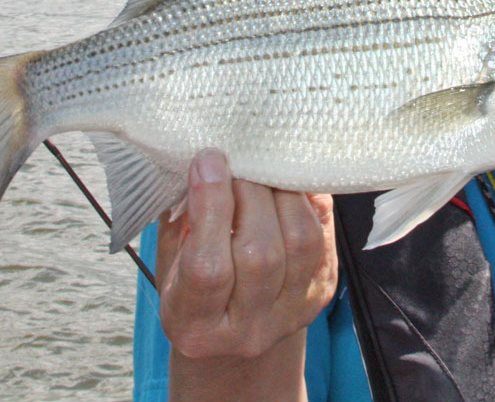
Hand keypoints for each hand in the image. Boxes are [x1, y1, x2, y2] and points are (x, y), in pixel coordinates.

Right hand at [157, 150, 337, 363]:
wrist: (233, 335)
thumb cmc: (191, 286)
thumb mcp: (171, 259)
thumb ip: (182, 216)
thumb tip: (203, 158)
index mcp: (195, 324)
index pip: (208, 267)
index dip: (210, 205)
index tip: (208, 159)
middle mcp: (248, 328)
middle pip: (260, 251)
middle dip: (249, 190)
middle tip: (239, 159)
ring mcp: (291, 311)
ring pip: (301, 239)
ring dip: (283, 191)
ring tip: (263, 168)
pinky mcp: (321, 290)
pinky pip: (323, 233)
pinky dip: (306, 198)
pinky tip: (286, 182)